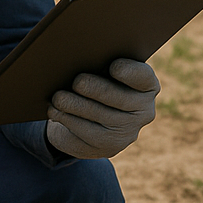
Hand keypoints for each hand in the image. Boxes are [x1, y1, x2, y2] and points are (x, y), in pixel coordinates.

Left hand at [45, 58, 159, 158]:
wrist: (92, 118)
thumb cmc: (99, 83)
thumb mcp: (103, 72)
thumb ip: (99, 62)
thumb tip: (79, 55)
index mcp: (147, 85)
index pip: (143, 77)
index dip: (130, 72)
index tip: (113, 66)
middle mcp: (143, 111)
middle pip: (119, 98)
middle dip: (96, 89)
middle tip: (77, 82)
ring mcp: (127, 132)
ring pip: (101, 117)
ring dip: (77, 106)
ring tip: (58, 97)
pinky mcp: (109, 147)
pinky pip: (88, 134)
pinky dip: (69, 120)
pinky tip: (55, 111)